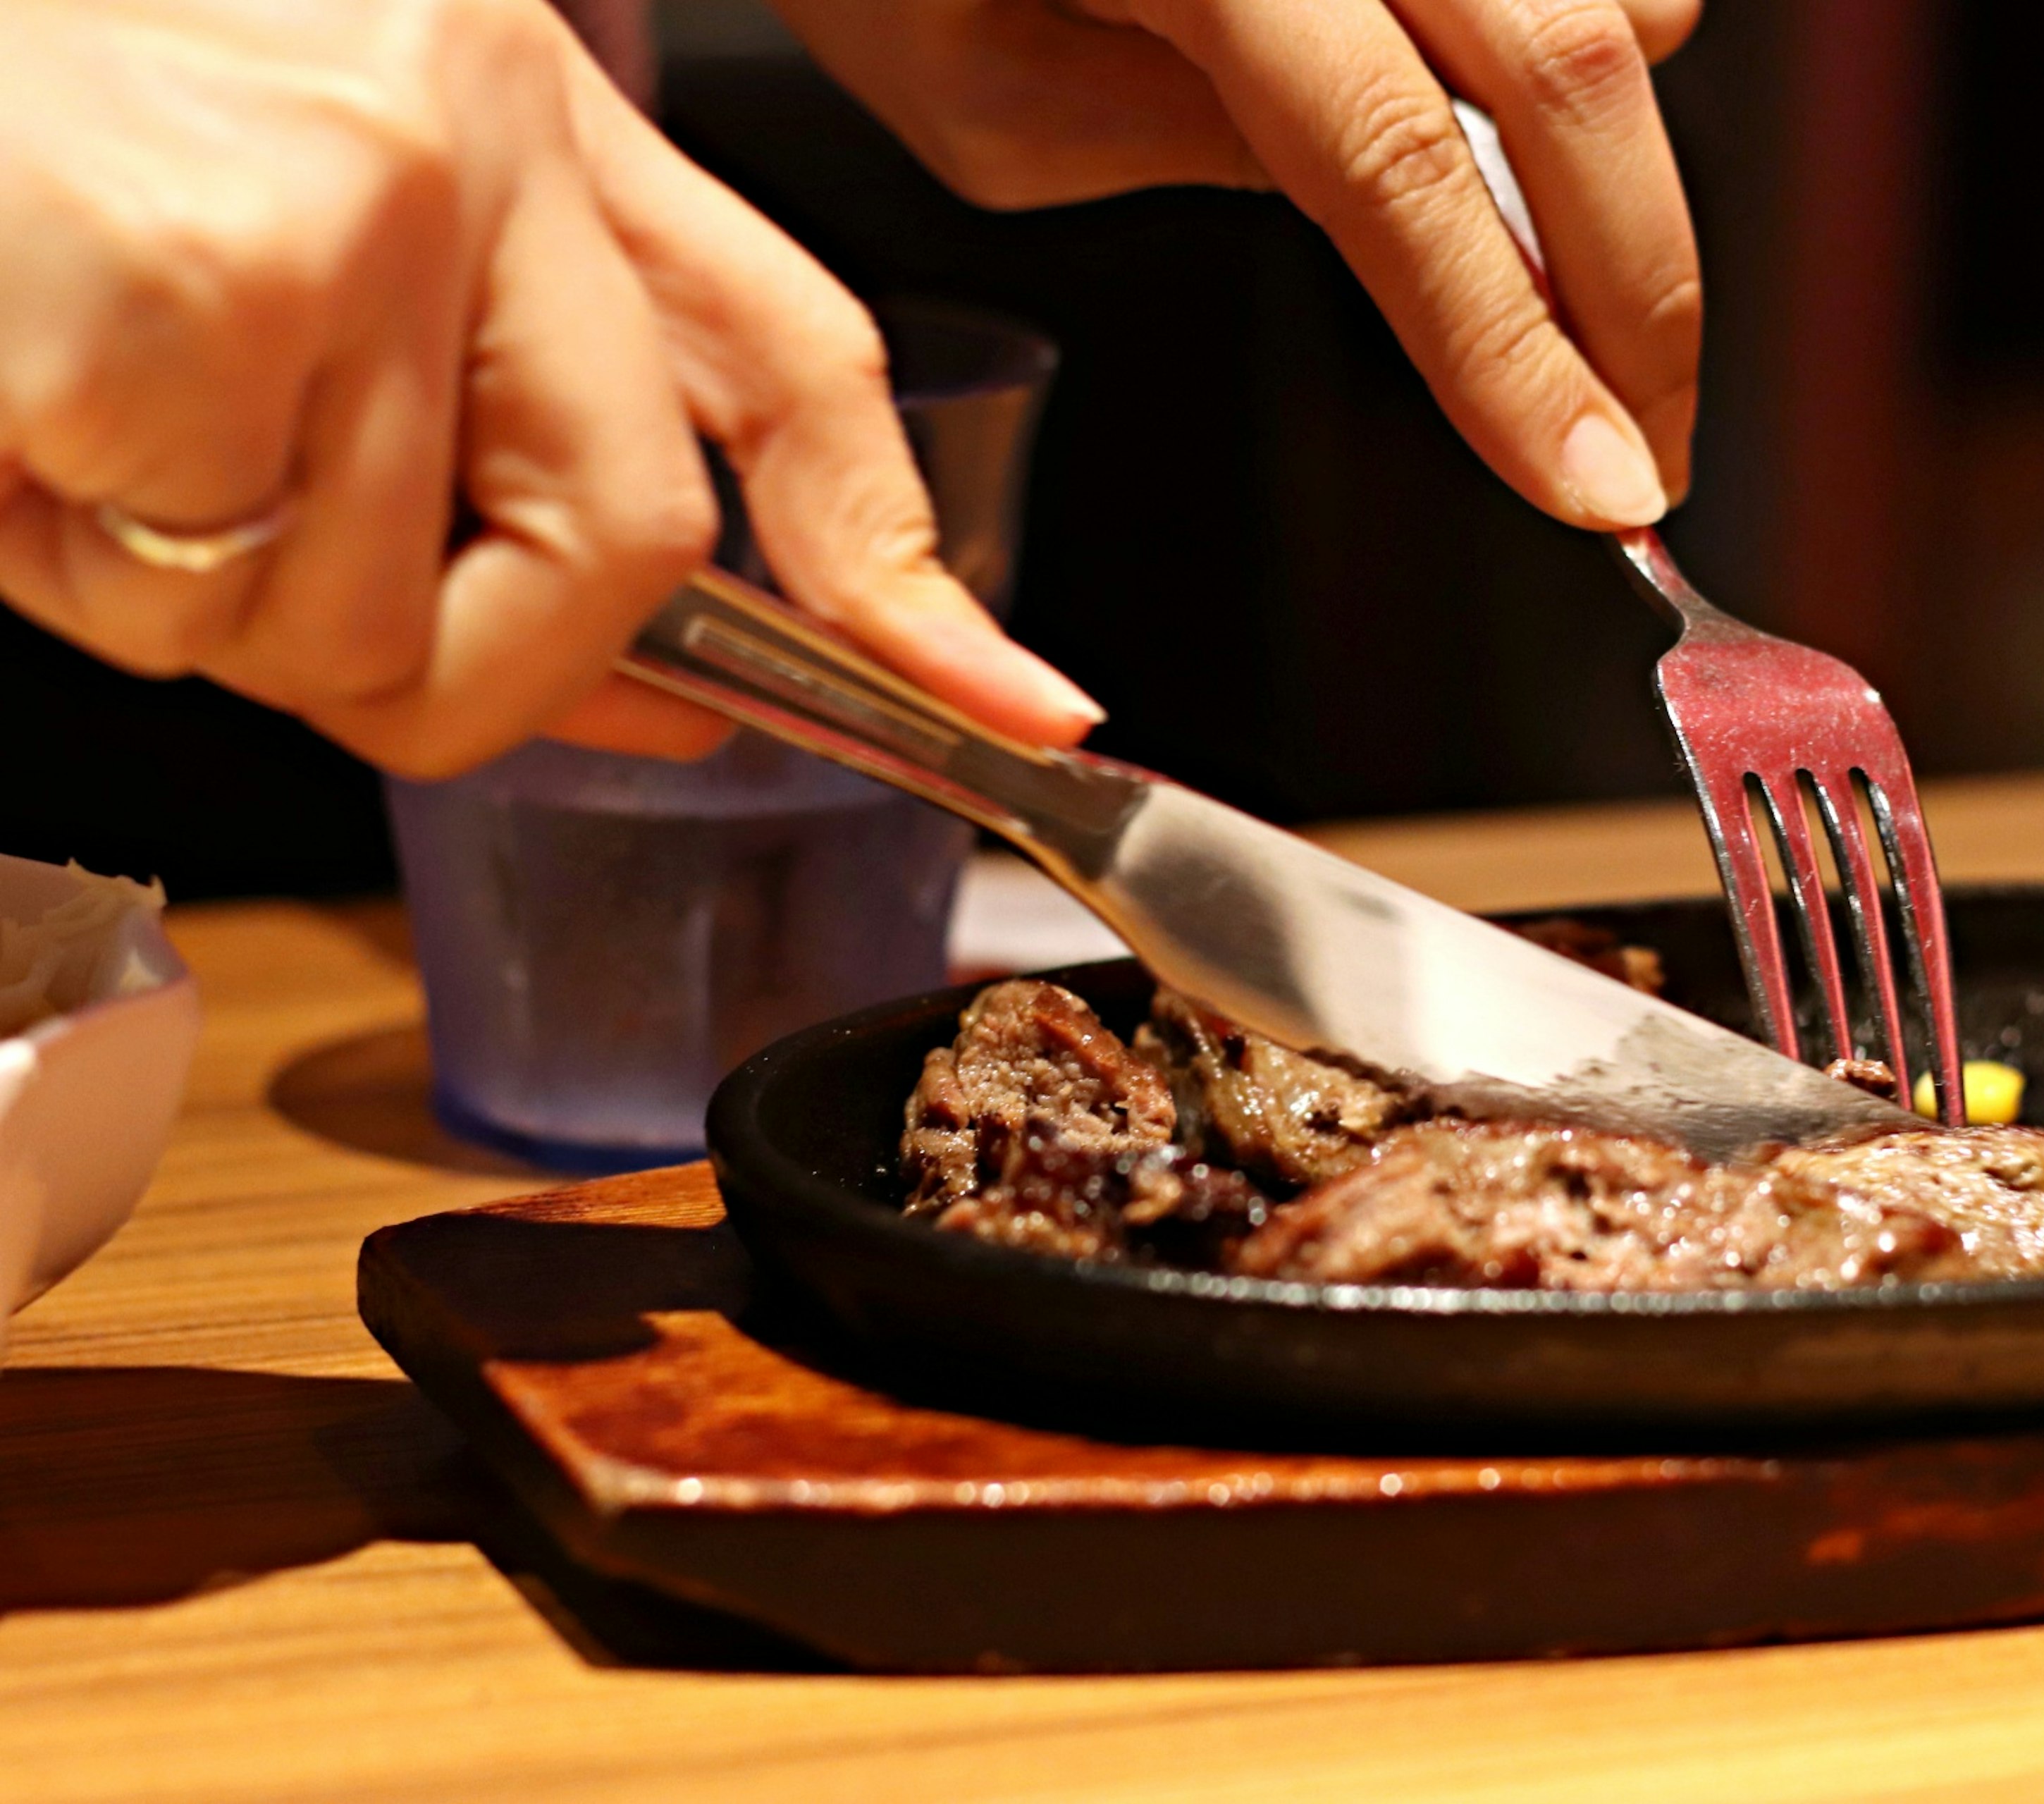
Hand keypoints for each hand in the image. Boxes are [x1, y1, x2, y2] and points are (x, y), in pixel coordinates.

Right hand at [0, 0, 1100, 777]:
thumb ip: (479, 432)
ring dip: (210, 604)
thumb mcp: (294, 216)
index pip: (791, 360)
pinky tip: (11, 412)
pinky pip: (198, 594)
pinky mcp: (191, 295)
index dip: (902, 569)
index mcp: (513, 102)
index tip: (1007, 701)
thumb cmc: (28, 119)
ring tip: (78, 434)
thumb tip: (656, 691)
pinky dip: (77, 572)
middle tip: (303, 625)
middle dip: (475, 676)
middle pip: (624, 550)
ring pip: (371, 617)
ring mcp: (347, 208)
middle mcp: (466, 133)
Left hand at [770, 0, 1702, 529]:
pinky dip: (1591, 54)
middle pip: (1574, 68)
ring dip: (1619, 163)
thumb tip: (1410, 223)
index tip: (1596, 489)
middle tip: (1644, 449)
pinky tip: (1510, 128)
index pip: (1401, 162)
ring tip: (1557, 281)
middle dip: (1639, 295)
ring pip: (1627, 3)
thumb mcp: (988, 102)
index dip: (1518, 348)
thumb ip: (1201, 161)